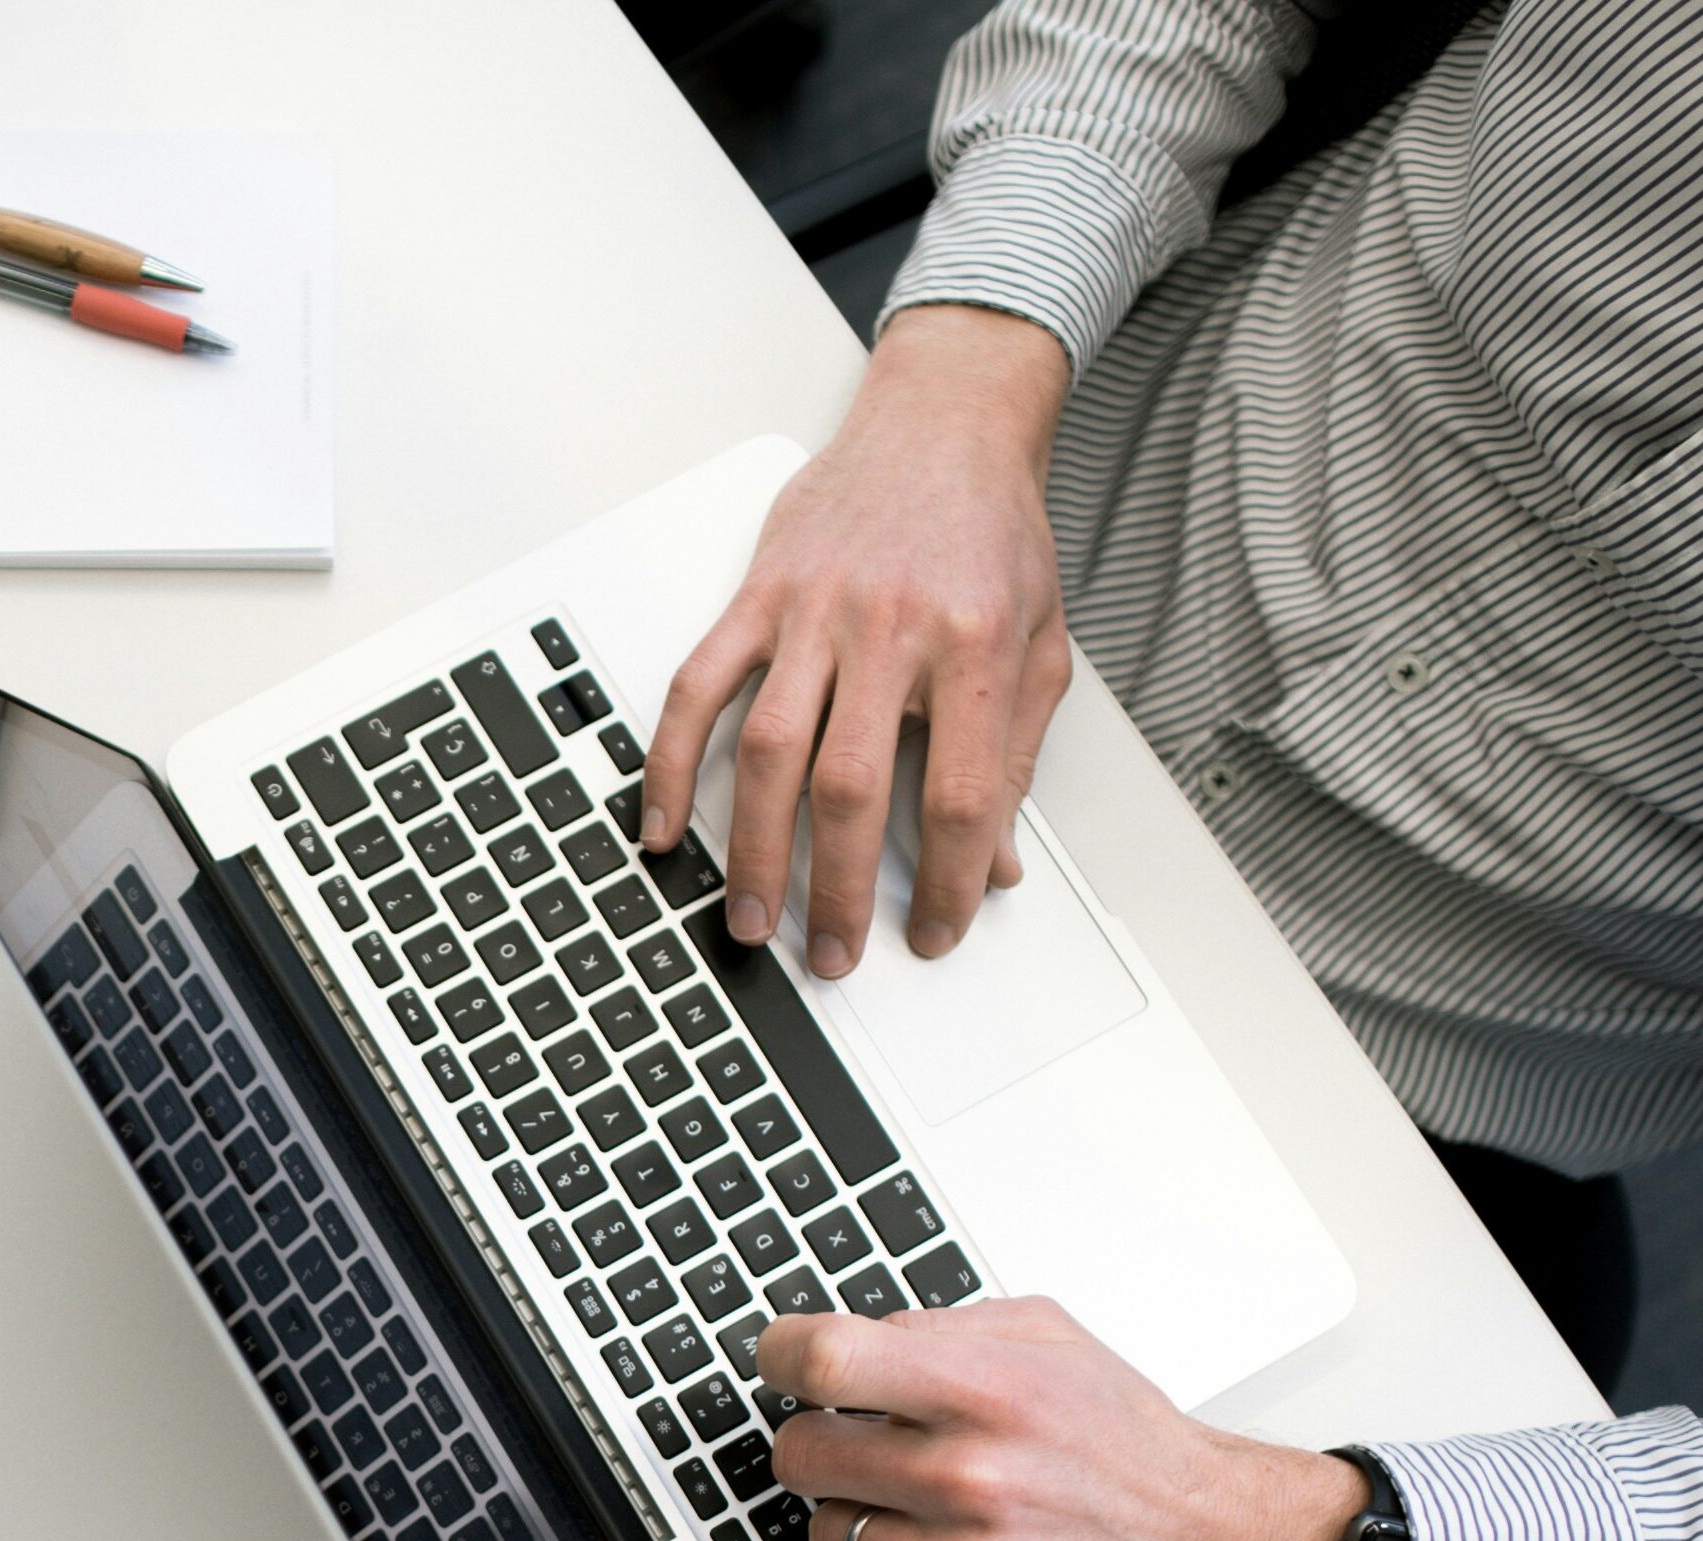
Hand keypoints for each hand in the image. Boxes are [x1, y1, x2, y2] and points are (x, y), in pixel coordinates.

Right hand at [643, 304, 1074, 974]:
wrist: (943, 424)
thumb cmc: (992, 532)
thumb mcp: (1039, 644)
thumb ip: (1014, 754)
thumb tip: (998, 861)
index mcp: (973, 646)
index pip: (958, 793)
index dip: (949, 880)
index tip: (937, 930)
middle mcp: (890, 628)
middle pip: (851, 787)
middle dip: (839, 889)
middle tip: (833, 953)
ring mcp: (813, 610)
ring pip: (768, 749)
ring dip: (754, 847)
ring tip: (751, 916)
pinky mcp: (757, 594)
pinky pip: (698, 687)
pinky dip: (670, 761)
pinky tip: (663, 824)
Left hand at [761, 1299, 1362, 1540]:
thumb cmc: (1126, 1443)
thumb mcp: (1049, 1338)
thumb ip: (939, 1327)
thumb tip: (847, 1340)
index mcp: (988, 1392)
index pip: (825, 1362)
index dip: (781, 1355)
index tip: (781, 1361)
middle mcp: (974, 1480)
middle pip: (802, 1454)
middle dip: (819, 1442)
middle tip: (860, 1444)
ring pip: (826, 1535)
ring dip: (857, 1518)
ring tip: (921, 1507)